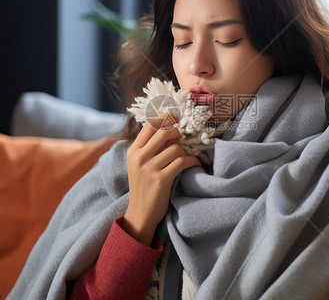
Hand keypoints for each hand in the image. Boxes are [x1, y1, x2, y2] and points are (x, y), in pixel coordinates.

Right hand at [123, 116, 200, 245]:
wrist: (140, 213)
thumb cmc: (144, 187)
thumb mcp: (139, 164)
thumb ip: (148, 147)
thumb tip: (168, 127)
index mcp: (133, 150)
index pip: (150, 125)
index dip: (166, 117)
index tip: (177, 116)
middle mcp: (139, 157)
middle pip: (164, 131)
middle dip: (179, 131)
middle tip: (187, 135)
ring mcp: (149, 168)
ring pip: (175, 148)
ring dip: (187, 151)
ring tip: (190, 155)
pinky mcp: (161, 179)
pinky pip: (182, 161)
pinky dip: (192, 161)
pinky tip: (195, 163)